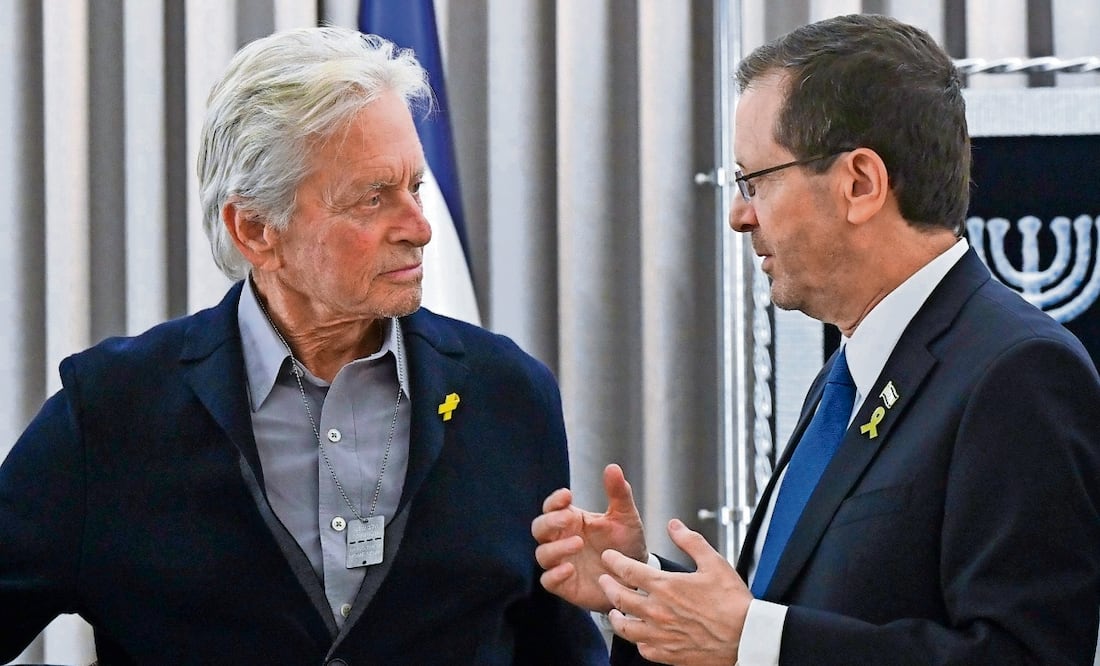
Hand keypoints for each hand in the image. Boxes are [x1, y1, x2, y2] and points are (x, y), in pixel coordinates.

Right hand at [532, 463, 647, 611]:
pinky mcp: (565, 585)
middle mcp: (561, 540)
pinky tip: (569, 569)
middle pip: (540, 528)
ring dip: (555, 548)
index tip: (568, 495)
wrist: (636, 577)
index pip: (552, 507)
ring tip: (577, 543)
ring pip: (542, 554)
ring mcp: (561, 563)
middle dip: (550, 521)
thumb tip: (613, 467)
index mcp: (572, 520)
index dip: (555, 500)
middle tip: (568, 519)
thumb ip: (618, 493)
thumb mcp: (625, 517)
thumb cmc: (626, 543)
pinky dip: (554, 575)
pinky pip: (548, 580)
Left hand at [599, 519, 751, 665]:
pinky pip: (643, 649)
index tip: (609, 557)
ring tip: (613, 611)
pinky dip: (637, 641)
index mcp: (666, 587)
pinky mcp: (669, 655)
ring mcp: (661, 636)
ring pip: (625, 627)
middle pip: (619, 598)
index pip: (628, 570)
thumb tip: (675, 526)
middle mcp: (658, 612)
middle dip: (608, 586)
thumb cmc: (733, 603)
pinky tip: (639, 637)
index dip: (614, 561)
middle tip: (604, 580)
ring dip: (616, 617)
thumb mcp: (714, 562)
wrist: (747, 638)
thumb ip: (690, 542)